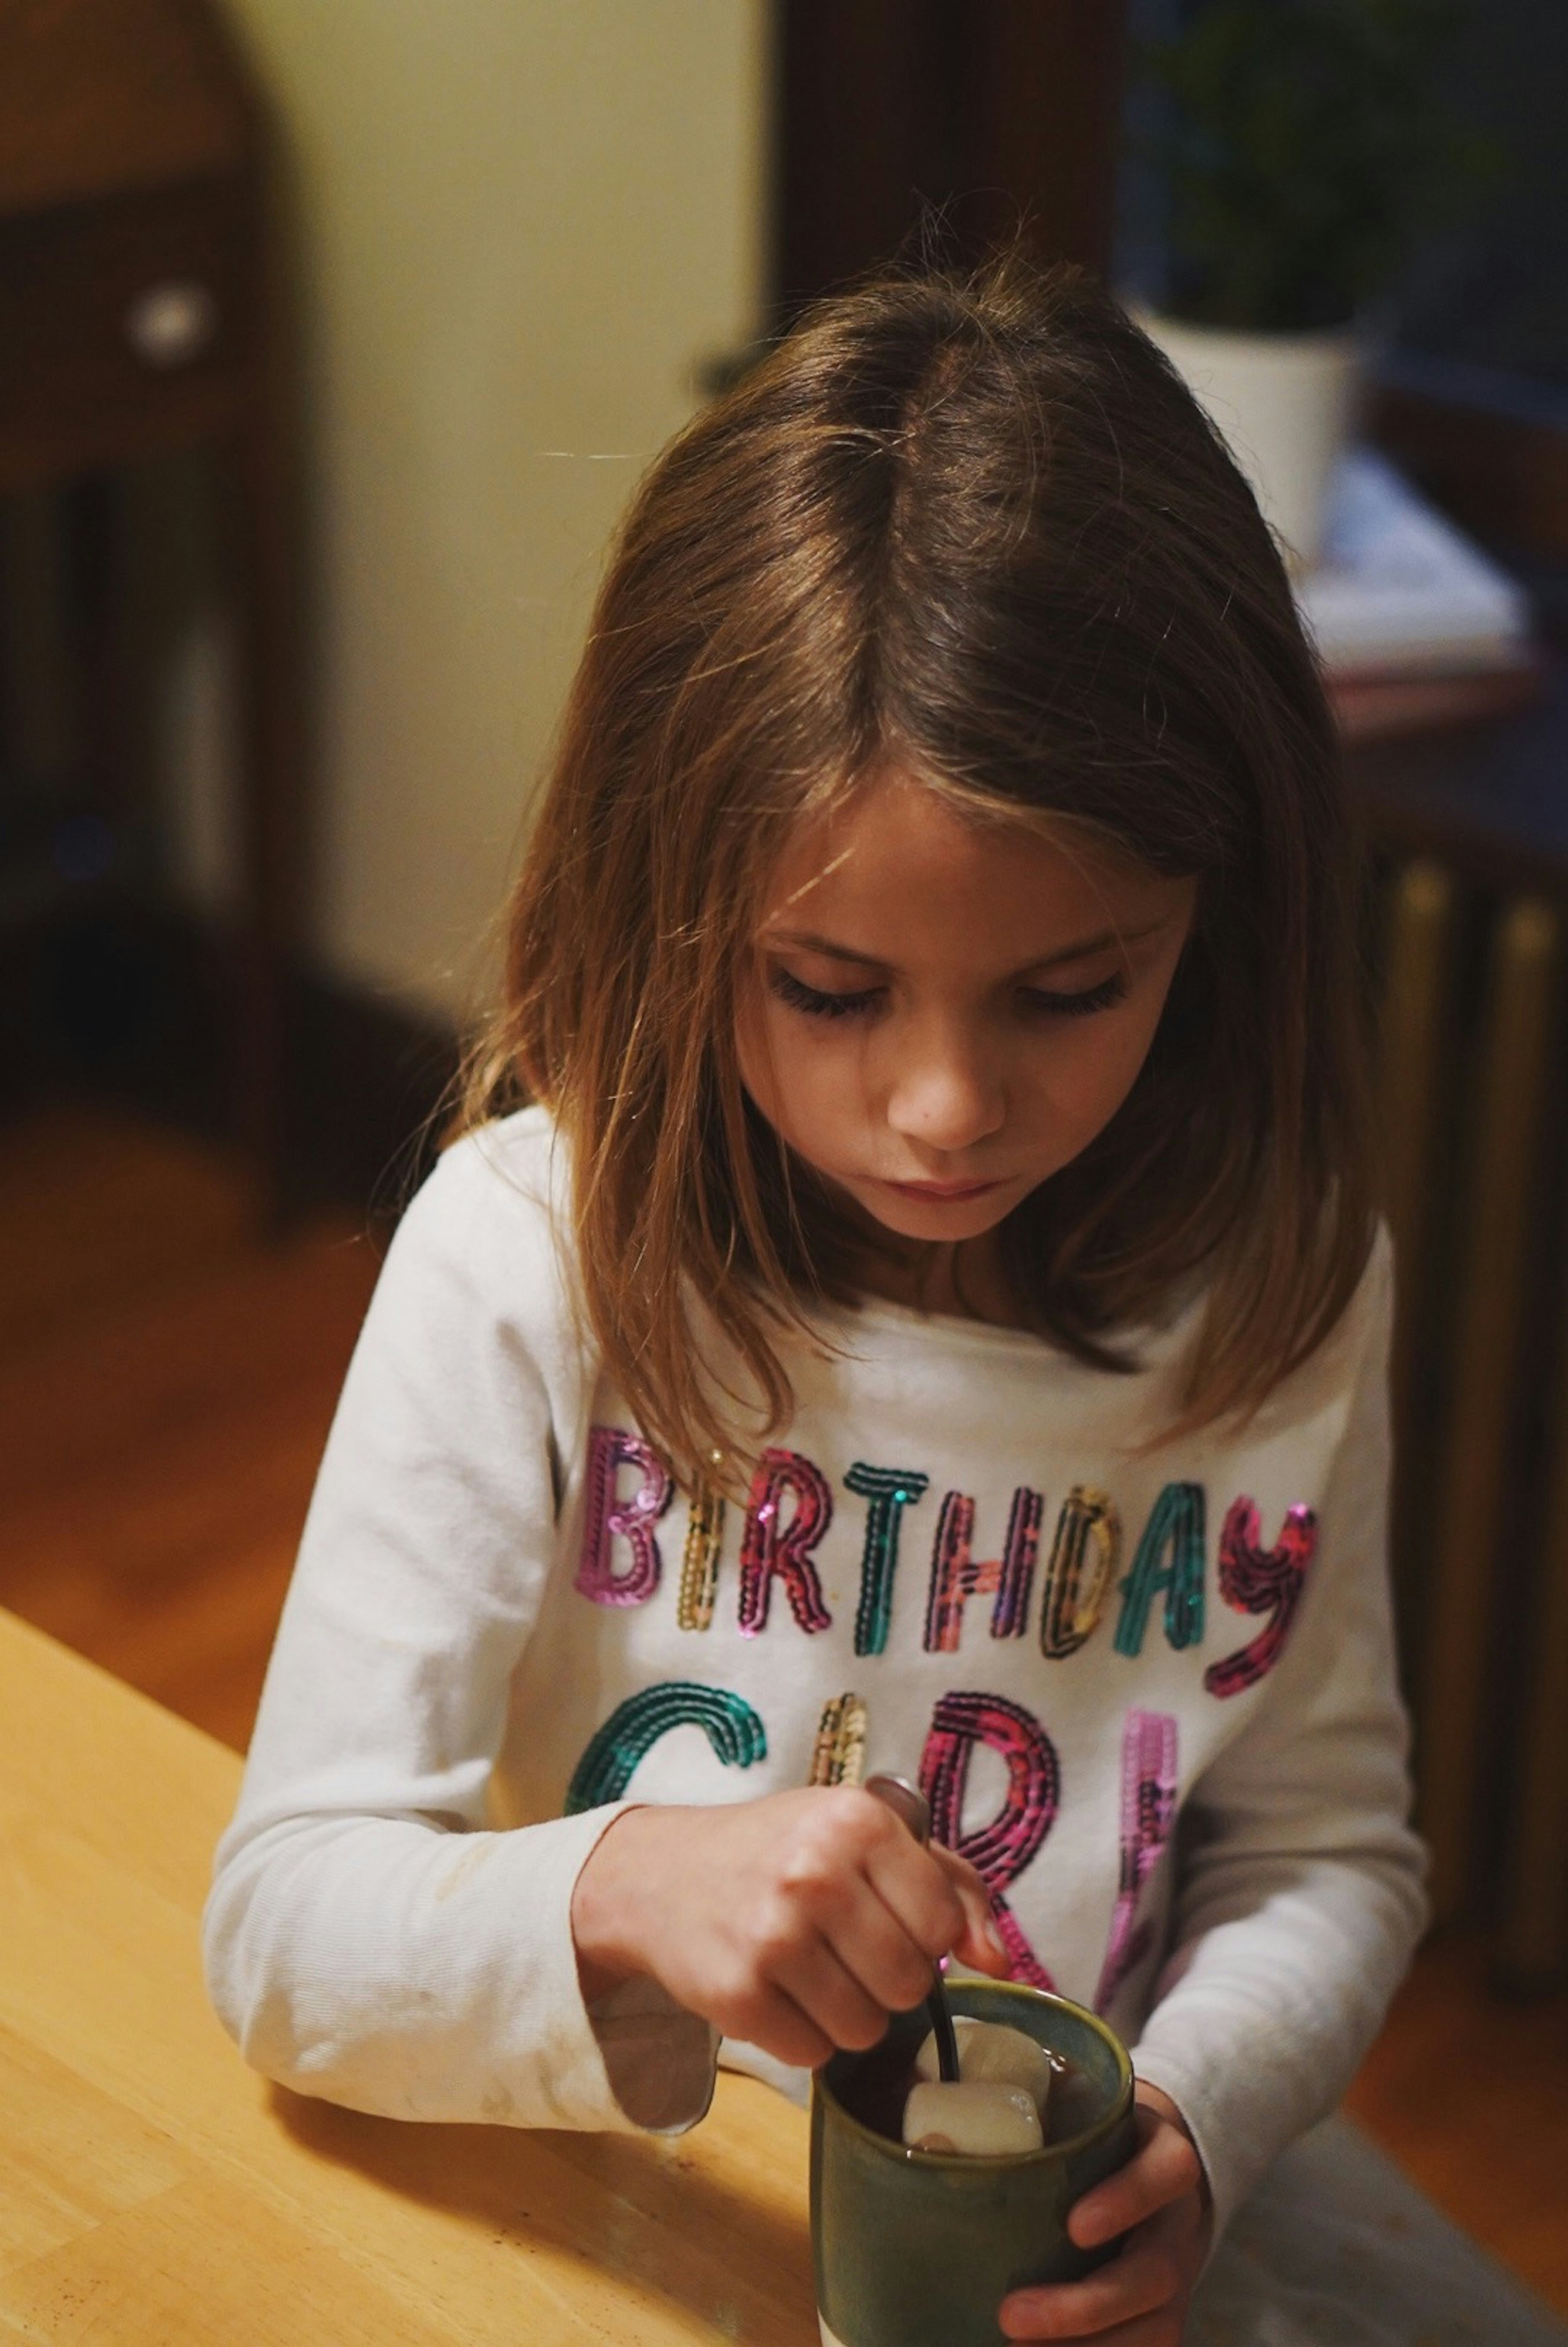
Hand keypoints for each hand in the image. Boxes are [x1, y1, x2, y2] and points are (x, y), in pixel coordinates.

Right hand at [569, 1786, 1009, 2068]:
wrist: (660, 1874)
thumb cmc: (780, 1851)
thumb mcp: (864, 1837)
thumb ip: (950, 1887)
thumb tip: (1000, 1962)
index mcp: (858, 1821)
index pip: (942, 1922)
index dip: (923, 1935)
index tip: (888, 1920)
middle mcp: (816, 1873)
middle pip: (910, 1983)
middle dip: (887, 1979)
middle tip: (846, 1950)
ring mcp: (774, 1936)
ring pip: (867, 2029)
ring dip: (847, 2014)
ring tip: (812, 1972)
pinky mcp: (738, 1993)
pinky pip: (813, 2054)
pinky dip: (802, 2036)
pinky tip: (777, 1991)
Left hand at [999, 2082, 1210, 2342]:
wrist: (1155, 2170)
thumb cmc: (1100, 2134)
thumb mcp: (1085, 2107)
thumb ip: (1037, 2115)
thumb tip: (932, 2142)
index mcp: (1164, 2158)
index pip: (1165, 2173)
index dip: (1127, 2201)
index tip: (1074, 2226)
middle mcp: (1177, 2223)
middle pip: (1155, 2272)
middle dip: (1084, 2305)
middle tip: (1010, 2315)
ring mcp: (1178, 2277)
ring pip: (1155, 2326)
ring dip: (1085, 2346)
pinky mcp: (1163, 2316)